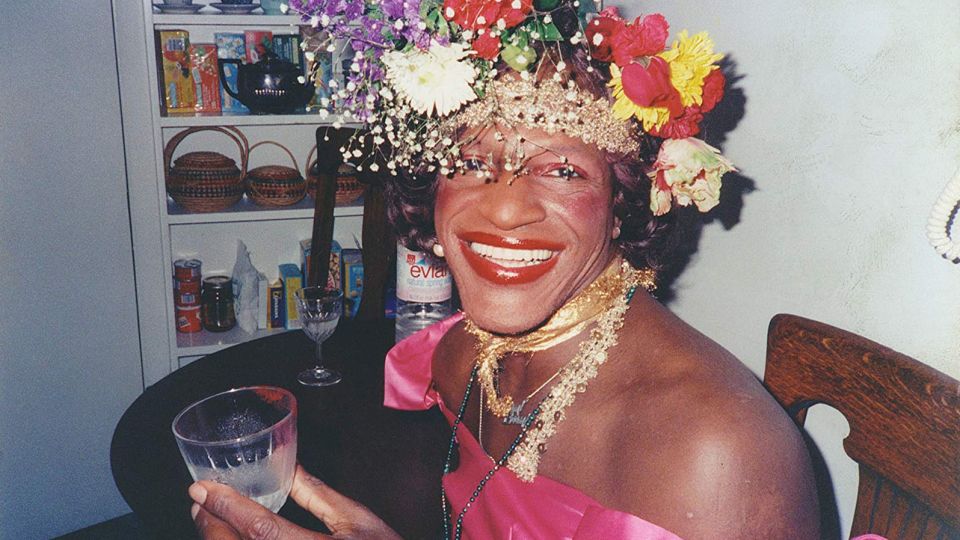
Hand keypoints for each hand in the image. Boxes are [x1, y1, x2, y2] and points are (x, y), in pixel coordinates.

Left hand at [190, 464, 400, 539]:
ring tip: (211, 519)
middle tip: (200, 502)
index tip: (201, 488)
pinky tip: (231, 537)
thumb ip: (318, 494)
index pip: (260, 529)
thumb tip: (288, 468)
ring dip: (218, 539)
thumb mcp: (357, 521)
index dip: (226, 507)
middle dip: (211, 526)